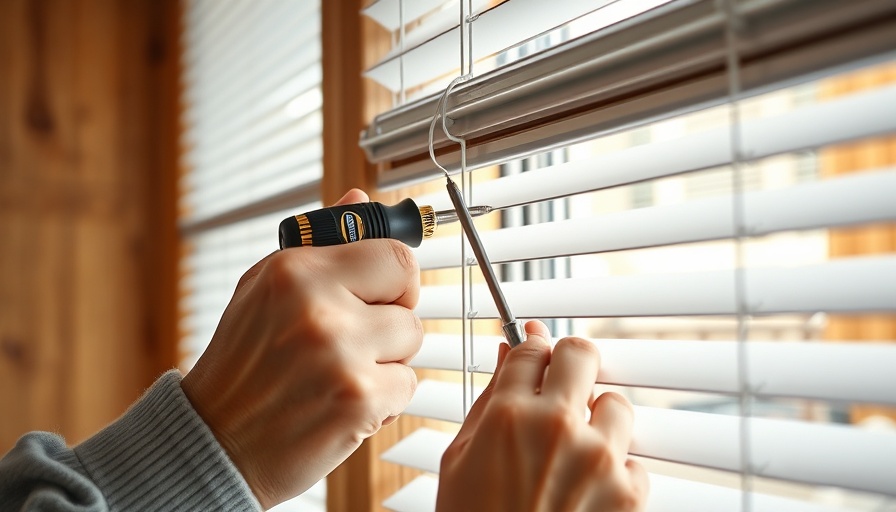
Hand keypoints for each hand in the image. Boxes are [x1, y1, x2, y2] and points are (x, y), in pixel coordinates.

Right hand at [181, 189, 422, 508]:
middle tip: (355, 338)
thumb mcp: (264, 287)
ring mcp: (341, 356)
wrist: (216, 442)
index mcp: (295, 270)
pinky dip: (385, 398)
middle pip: (410, 299)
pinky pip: (407, 386)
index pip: (394, 254)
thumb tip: (359, 199)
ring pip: (412, 342)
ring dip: (388, 359)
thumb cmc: (243, 363)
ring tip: (342, 370)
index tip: (383, 292)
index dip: (396, 277)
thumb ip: (320, 242)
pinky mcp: (358, 402)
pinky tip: (344, 400)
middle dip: (392, 319)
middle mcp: (319, 308)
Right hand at [436, 321, 647, 510]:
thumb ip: (489, 398)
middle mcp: (558, 427)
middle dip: (571, 364)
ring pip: (616, 404)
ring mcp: (599, 459)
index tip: (535, 364)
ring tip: (574, 455)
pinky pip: (635, 459)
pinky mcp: (630, 493)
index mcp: (508, 416)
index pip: (532, 348)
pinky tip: (588, 492)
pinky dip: (617, 472)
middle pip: (582, 353)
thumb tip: (507, 352)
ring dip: (598, 422)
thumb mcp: (460, 459)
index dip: (532, 353)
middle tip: (563, 387)